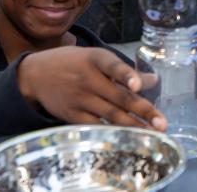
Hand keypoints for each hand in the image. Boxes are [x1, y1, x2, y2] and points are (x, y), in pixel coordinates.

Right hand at [17, 46, 166, 129]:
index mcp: (95, 59)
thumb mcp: (95, 58)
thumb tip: (153, 81)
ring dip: (134, 125)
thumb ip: (123, 71)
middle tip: (162, 122)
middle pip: (119, 96)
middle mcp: (87, 78)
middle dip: (143, 110)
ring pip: (111, 114)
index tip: (138, 85)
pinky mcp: (72, 115)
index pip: (112, 66)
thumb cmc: (73, 63)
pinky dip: (113, 132)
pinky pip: (96, 126)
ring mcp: (79, 98)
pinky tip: (129, 138)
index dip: (126, 75)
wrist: (35, 74)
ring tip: (153, 133)